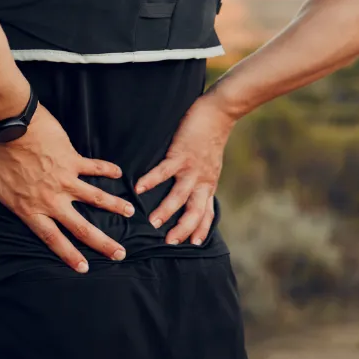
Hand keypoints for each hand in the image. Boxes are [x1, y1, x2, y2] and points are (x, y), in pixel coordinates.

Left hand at [0, 104, 134, 272]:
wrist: (8, 124)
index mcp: (30, 209)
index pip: (53, 239)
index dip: (69, 255)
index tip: (85, 267)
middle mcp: (51, 199)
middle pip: (81, 227)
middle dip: (102, 243)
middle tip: (119, 254)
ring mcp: (64, 179)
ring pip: (95, 198)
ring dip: (114, 207)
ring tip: (131, 214)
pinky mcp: (72, 159)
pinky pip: (94, 167)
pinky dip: (108, 170)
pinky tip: (120, 174)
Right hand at [135, 94, 235, 245]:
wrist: (219, 114)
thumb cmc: (211, 137)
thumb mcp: (211, 164)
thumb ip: (202, 179)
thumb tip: (194, 190)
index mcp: (208, 184)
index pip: (206, 212)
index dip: (200, 229)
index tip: (193, 244)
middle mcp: (202, 180)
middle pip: (195, 211)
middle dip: (183, 229)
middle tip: (168, 242)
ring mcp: (192, 168)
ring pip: (180, 195)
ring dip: (166, 210)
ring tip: (153, 222)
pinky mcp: (181, 154)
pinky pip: (165, 171)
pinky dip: (151, 180)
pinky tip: (138, 187)